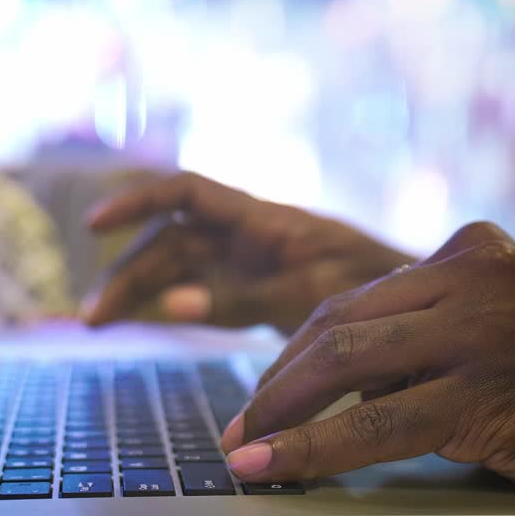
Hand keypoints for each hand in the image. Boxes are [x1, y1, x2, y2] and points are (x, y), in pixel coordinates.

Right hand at [81, 172, 414, 332]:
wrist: (422, 305)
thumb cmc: (375, 285)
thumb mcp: (308, 292)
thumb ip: (240, 298)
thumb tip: (168, 302)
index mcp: (263, 218)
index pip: (187, 191)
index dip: (138, 199)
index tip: (95, 224)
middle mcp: (249, 235)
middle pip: (171, 240)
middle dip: (128, 271)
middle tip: (92, 319)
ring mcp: (252, 265)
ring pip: (179, 269)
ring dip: (140, 291)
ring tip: (100, 324)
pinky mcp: (258, 294)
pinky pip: (201, 294)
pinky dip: (170, 306)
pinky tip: (144, 321)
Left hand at [219, 222, 514, 515]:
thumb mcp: (508, 319)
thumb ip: (436, 322)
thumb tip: (343, 363)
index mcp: (474, 248)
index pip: (361, 293)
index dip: (302, 344)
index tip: (269, 383)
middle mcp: (473, 273)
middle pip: (342, 320)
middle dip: (281, 377)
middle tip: (242, 418)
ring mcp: (480, 328)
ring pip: (347, 363)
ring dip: (281, 408)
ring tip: (244, 441)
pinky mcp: (483, 390)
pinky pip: (373, 422)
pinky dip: (312, 448)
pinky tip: (273, 463)